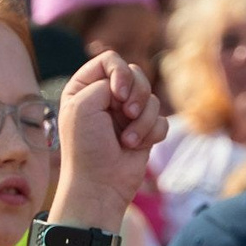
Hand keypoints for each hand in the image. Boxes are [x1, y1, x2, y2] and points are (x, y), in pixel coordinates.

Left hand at [48, 50, 161, 228]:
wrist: (100, 184)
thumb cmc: (85, 146)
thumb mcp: (83, 105)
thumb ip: (107, 81)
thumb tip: (131, 88)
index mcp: (85, 87)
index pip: (110, 60)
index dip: (120, 73)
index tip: (118, 94)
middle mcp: (106, 97)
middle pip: (136, 74)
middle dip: (137, 95)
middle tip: (127, 113)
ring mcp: (126, 114)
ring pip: (151, 98)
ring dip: (143, 120)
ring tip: (127, 140)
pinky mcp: (144, 131)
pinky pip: (161, 120)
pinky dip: (151, 133)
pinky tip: (135, 147)